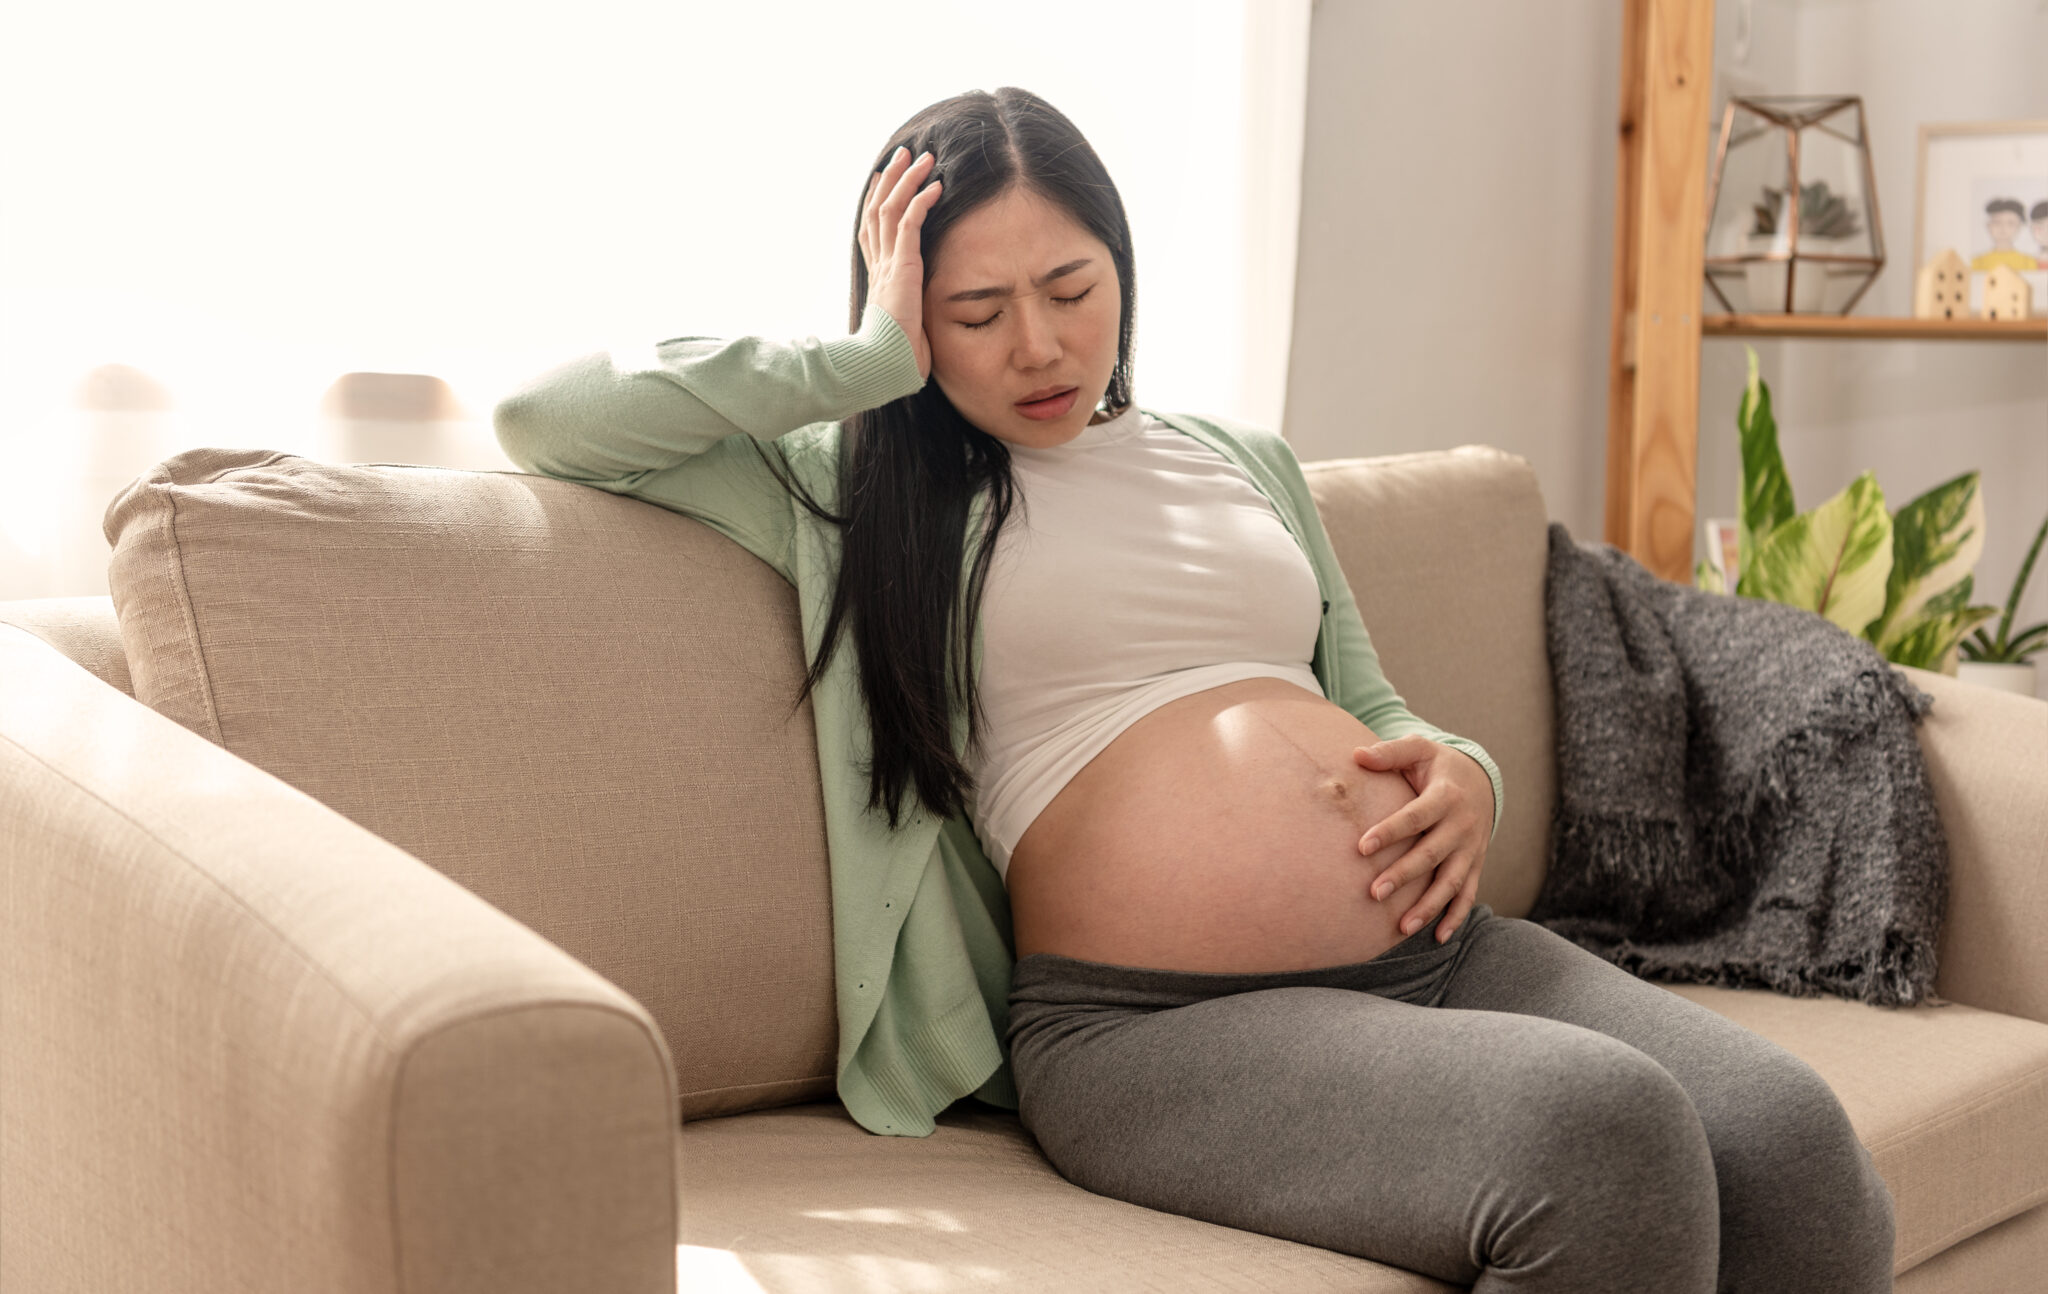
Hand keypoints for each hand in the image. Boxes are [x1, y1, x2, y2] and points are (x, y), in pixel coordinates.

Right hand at [858, 145, 941, 380]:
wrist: (882, 366)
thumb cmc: (895, 357)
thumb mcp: (907, 327)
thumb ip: (913, 314)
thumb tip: (922, 324)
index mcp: (878, 278)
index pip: (873, 230)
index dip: (878, 201)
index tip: (885, 179)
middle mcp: (879, 266)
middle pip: (878, 210)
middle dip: (891, 180)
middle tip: (904, 155)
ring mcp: (887, 264)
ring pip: (892, 209)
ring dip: (907, 180)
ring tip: (923, 158)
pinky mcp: (901, 266)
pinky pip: (910, 224)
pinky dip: (921, 201)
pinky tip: (935, 186)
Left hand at [1353, 736, 1492, 943]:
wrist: (1482, 778)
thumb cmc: (1437, 765)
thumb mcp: (1419, 749)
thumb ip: (1390, 752)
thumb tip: (1357, 755)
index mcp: (1446, 796)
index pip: (1415, 816)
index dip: (1390, 831)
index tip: (1361, 847)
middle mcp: (1462, 825)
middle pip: (1432, 853)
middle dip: (1404, 874)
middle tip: (1375, 892)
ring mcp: (1471, 848)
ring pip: (1452, 882)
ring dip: (1429, 906)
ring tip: (1402, 928)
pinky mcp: (1476, 864)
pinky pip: (1469, 894)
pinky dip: (1456, 917)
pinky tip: (1438, 938)